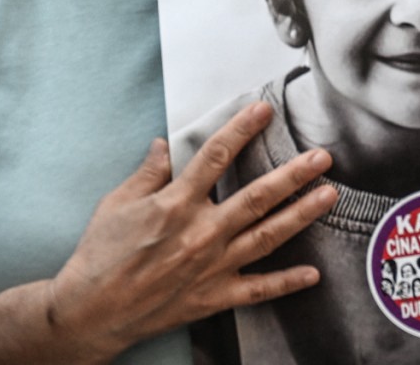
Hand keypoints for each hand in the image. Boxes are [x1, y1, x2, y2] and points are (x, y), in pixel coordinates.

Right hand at [46, 104, 336, 357]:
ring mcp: (211, 267)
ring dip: (302, 215)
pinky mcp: (212, 298)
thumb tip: (163, 144)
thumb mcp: (116, 204)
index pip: (215, 156)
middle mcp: (200, 234)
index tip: (264, 109)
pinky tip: (314, 273)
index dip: (242, 129)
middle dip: (294, 174)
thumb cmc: (99, 255)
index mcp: (176, 204)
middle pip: (257, 197)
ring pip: (267, 237)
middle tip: (323, 157)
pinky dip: (286, 283)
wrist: (90, 312)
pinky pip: (257, 290)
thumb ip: (148, 173)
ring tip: (329, 195)